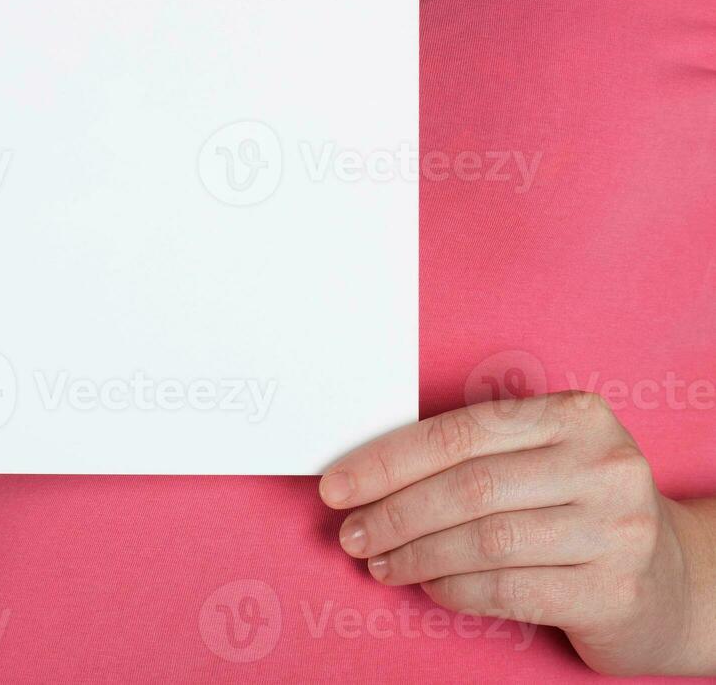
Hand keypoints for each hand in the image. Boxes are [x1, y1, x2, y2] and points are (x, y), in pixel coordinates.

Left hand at [320, 391, 715, 675]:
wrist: (670, 580)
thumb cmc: (580, 509)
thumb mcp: (544, 459)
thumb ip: (474, 454)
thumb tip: (365, 473)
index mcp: (577, 416)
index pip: (459, 433)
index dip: (387, 462)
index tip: (337, 486)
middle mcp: (605, 466)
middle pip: (467, 488)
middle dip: (393, 514)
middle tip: (352, 534)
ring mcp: (616, 530)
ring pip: (483, 542)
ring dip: (415, 556)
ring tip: (381, 563)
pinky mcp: (614, 590)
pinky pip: (506, 589)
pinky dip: (453, 589)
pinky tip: (429, 586)